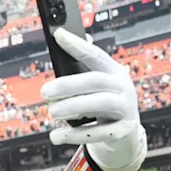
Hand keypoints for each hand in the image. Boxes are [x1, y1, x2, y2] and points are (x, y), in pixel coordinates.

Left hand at [41, 29, 146, 170]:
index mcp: (114, 72)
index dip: (77, 45)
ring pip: (100, 103)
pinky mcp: (123, 131)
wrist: (124, 136)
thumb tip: (66, 52)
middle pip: (95, 80)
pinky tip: (55, 136)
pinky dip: (74, 135)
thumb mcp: (95, 89)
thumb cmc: (102, 108)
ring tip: (51, 112)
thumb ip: (82, 75)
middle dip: (68, 84)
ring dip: (72, 106)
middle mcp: (123, 87)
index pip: (95, 55)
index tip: (58, 34)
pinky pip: (98, 133)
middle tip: (44, 92)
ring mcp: (126, 109)